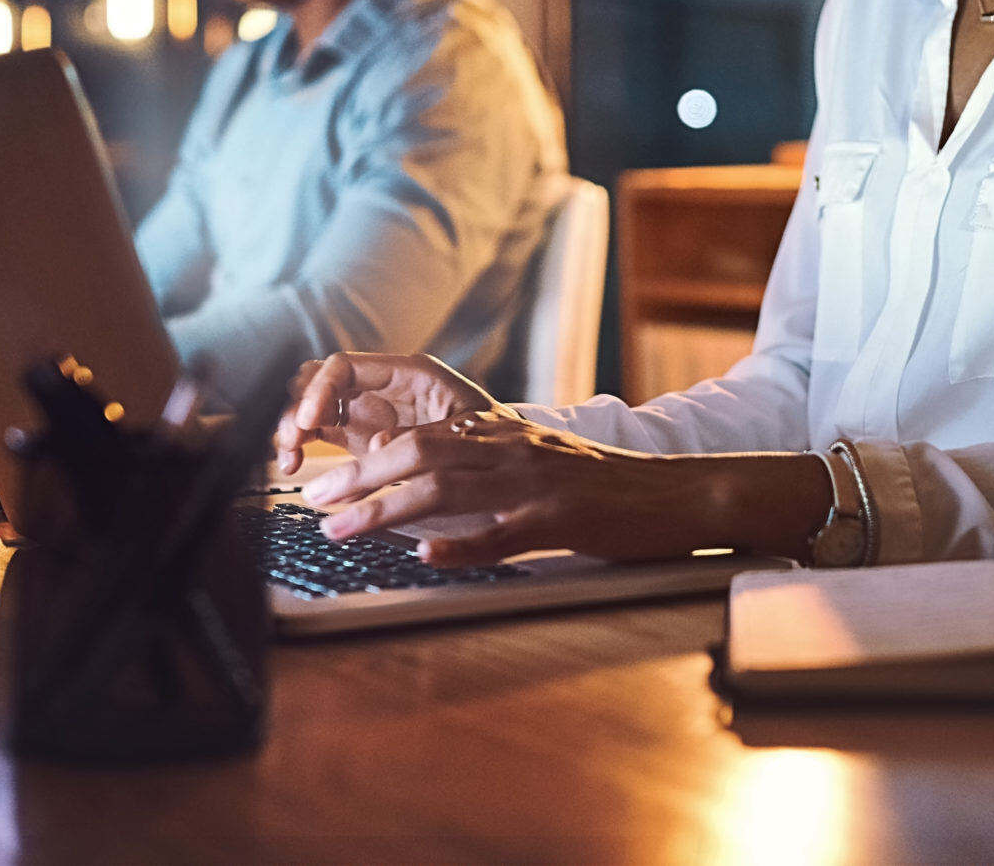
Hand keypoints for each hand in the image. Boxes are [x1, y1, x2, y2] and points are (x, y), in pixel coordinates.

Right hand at [272, 352, 499, 477]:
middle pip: (320, 381)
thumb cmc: (493, 442)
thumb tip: (376, 445)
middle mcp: (382, 386)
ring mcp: (368, 411)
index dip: (319, 389)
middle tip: (293, 442)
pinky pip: (317, 432)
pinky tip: (295, 467)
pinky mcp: (358, 437)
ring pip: (313, 406)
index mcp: (409, 373)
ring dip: (293, 427)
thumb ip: (420, 436)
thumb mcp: (464, 434)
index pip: (345, 366)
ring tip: (290, 460)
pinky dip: (300, 445)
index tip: (308, 422)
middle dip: (299, 406)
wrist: (509, 467)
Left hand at [301, 412, 831, 568]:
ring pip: (446, 489)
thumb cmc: (609, 487)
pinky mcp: (561, 521)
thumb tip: (428, 493)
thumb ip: (490, 468)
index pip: (420, 435)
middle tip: (314, 501)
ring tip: (343, 530)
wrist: (680, 494)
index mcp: (505, 435)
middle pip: (419, 453)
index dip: (366, 456)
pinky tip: (427, 558)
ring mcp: (535, 485)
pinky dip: (460, 546)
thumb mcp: (543, 462)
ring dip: (386, 510)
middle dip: (359, 477)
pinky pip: (501, 534)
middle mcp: (512, 450)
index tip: (324, 479)